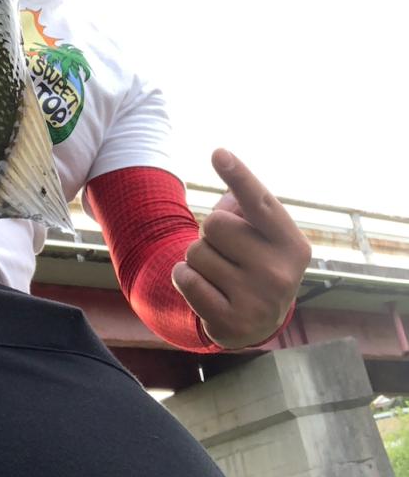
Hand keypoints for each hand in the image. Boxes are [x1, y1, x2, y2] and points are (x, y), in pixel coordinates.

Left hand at [171, 148, 310, 348]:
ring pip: (195, 251)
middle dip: (210, 233)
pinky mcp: (231, 323)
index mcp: (292, 243)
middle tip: (226, 252)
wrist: (259, 319)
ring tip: (218, 273)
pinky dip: (183, 277)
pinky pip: (184, 278)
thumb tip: (225, 159)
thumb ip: (246, 201)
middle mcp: (281, 273)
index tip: (219, 153)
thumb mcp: (263, 232)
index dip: (239, 175)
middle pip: (214, 224)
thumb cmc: (255, 258)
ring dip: (197, 258)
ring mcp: (258, 301)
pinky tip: (203, 287)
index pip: (259, 202)